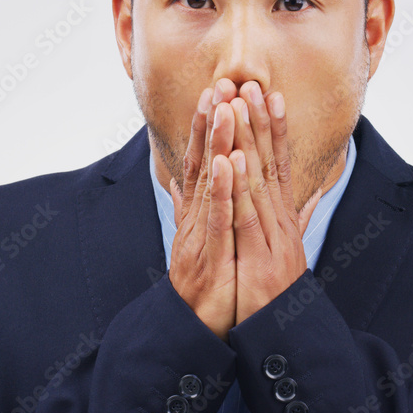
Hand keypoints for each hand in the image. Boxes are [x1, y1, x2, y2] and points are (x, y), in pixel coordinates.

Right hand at [167, 80, 239, 340]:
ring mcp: (200, 233)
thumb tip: (187, 183)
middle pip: (203, 161)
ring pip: (208, 182)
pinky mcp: (208, 254)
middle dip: (211, 123)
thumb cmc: (205, 284)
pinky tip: (224, 164)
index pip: (204, 160)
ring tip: (224, 109)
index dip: (209, 126)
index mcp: (200, 211)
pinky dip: (221, 190)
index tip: (218, 92)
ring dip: (215, 143)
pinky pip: (216, 218)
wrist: (198, 328)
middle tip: (218, 85)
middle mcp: (196, 216)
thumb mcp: (203, 239)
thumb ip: (199, 208)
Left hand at [228, 80, 322, 325]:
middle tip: (251, 82)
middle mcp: (281, 221)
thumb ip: (299, 216)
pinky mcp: (258, 257)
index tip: (268, 94)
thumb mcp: (288, 248)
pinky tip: (229, 159)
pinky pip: (244, 216)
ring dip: (247, 139)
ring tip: (237, 104)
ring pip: (257, 179)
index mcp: (282, 217)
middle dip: (259, 121)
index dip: (274, 128)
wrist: (280, 335)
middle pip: (269, 163)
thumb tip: (315, 190)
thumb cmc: (277, 293)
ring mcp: (271, 237)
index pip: (278, 164)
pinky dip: (237, 186)